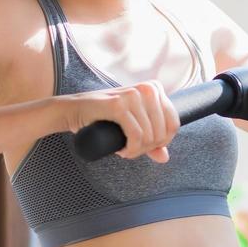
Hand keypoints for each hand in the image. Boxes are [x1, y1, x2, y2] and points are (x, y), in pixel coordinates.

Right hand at [59, 81, 180, 161]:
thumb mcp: (132, 127)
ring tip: (124, 150)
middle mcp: (146, 89)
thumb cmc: (104, 118)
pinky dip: (130, 149)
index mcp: (154, 89)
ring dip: (137, 150)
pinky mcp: (118, 105)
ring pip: (149, 136)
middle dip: (148, 148)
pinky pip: (136, 136)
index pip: (174, 123)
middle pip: (162, 132)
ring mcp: (132, 95)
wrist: (73, 110)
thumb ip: (150, 140)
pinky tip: (121, 150)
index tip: (147, 146)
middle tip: (131, 150)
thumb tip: (165, 157)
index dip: (163, 141)